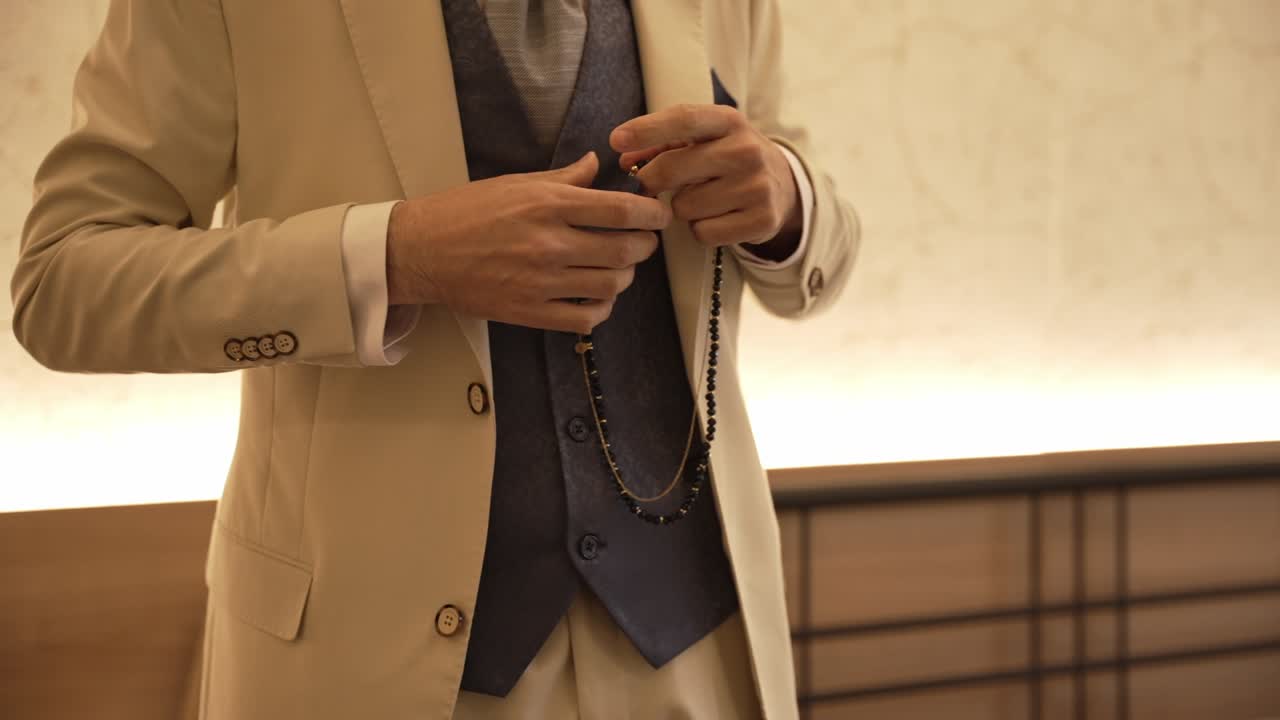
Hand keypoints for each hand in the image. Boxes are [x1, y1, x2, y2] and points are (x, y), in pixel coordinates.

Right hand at [386, 152, 668, 333]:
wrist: (421, 251)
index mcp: (547, 205)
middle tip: (644, 240)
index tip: (660, 214)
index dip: (652, 213)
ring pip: (611, 286)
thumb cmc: (466, 211)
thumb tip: (597, 164)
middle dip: (646, 245)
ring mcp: (540, 282)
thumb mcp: (516, 183)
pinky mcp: (529, 312)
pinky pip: (586, 318)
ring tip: (619, 266)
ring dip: (626, 276)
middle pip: (625, 250)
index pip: (621, 210)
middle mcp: (548, 243)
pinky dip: (602, 308)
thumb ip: (563, 178)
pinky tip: (596, 296)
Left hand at [610, 105, 801, 254]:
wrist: (783, 186)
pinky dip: (700, 230)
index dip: (646, 129)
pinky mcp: (761, 220)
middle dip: (651, 180)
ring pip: (684, 207)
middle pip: (673, 168)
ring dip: (682, 208)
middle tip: (650, 185)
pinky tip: (716, 218)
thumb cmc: (727, 158)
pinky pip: (703, 232)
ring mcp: (757, 187)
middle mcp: (746, 150)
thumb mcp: (704, 140)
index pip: (683, 118)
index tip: (615, 139)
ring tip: (701, 200)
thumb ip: (662, 143)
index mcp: (729, 121)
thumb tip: (623, 157)